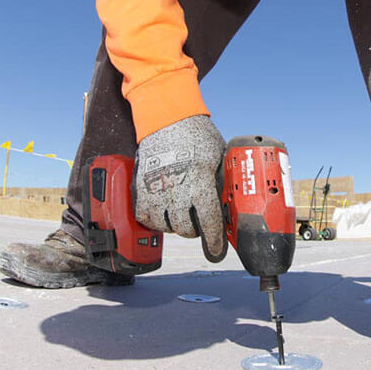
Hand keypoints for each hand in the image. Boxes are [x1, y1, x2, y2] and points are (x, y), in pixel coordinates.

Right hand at [133, 115, 226, 260]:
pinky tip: (165, 212)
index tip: (217, 251)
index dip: (214, 241)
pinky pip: (146, 217)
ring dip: (177, 225)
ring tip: (183, 214)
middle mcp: (176, 189)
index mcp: (200, 181)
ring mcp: (156, 190)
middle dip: (196, 230)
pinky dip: (156, 220)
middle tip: (200, 221)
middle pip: (187, 229)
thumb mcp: (218, 156)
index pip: (209, 222)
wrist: (165, 118)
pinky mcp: (140, 188)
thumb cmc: (196, 134)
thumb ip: (221, 180)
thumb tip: (230, 202)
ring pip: (167, 226)